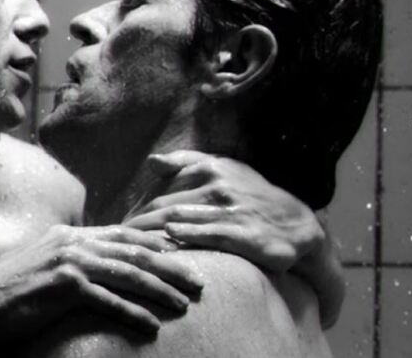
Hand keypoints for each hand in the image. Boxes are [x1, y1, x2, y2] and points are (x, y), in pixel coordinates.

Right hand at [0, 225, 202, 356]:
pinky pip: (108, 300)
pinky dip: (133, 313)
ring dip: (160, 290)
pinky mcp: (63, 286)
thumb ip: (75, 261)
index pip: (124, 235)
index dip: (158, 244)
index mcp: (71, 234)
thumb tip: (105, 266)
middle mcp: (72, 241)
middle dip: (171, 267)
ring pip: (128, 273)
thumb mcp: (47, 268)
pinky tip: (152, 325)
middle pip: (134, 251)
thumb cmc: (12, 296)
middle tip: (199, 281)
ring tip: (184, 304)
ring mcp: (68, 261)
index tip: (185, 256)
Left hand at [123, 150, 323, 272]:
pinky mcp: (242, 233)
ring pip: (177, 221)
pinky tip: (164, 246)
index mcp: (209, 167)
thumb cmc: (253, 196)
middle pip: (162, 207)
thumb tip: (152, 162)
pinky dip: (181, 241)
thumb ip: (187, 162)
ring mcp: (229, 209)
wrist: (296, 224)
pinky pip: (205, 237)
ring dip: (149, 236)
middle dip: (135, 226)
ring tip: (128, 250)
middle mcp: (216, 185)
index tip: (119, 228)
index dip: (136, 210)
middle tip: (115, 243)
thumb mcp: (225, 169)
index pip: (159, 190)